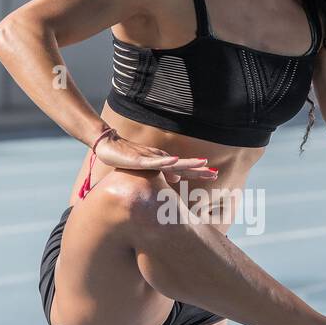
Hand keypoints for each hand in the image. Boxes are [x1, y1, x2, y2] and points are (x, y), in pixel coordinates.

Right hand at [94, 133, 217, 182]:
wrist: (110, 146)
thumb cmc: (128, 158)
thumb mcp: (148, 168)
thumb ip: (163, 173)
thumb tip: (178, 178)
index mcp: (163, 162)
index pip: (185, 169)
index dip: (199, 172)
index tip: (214, 175)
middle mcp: (161, 158)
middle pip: (184, 165)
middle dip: (199, 169)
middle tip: (215, 174)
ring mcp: (152, 158)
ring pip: (173, 162)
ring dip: (188, 163)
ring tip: (203, 164)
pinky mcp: (141, 159)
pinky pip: (155, 161)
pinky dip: (165, 161)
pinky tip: (175, 161)